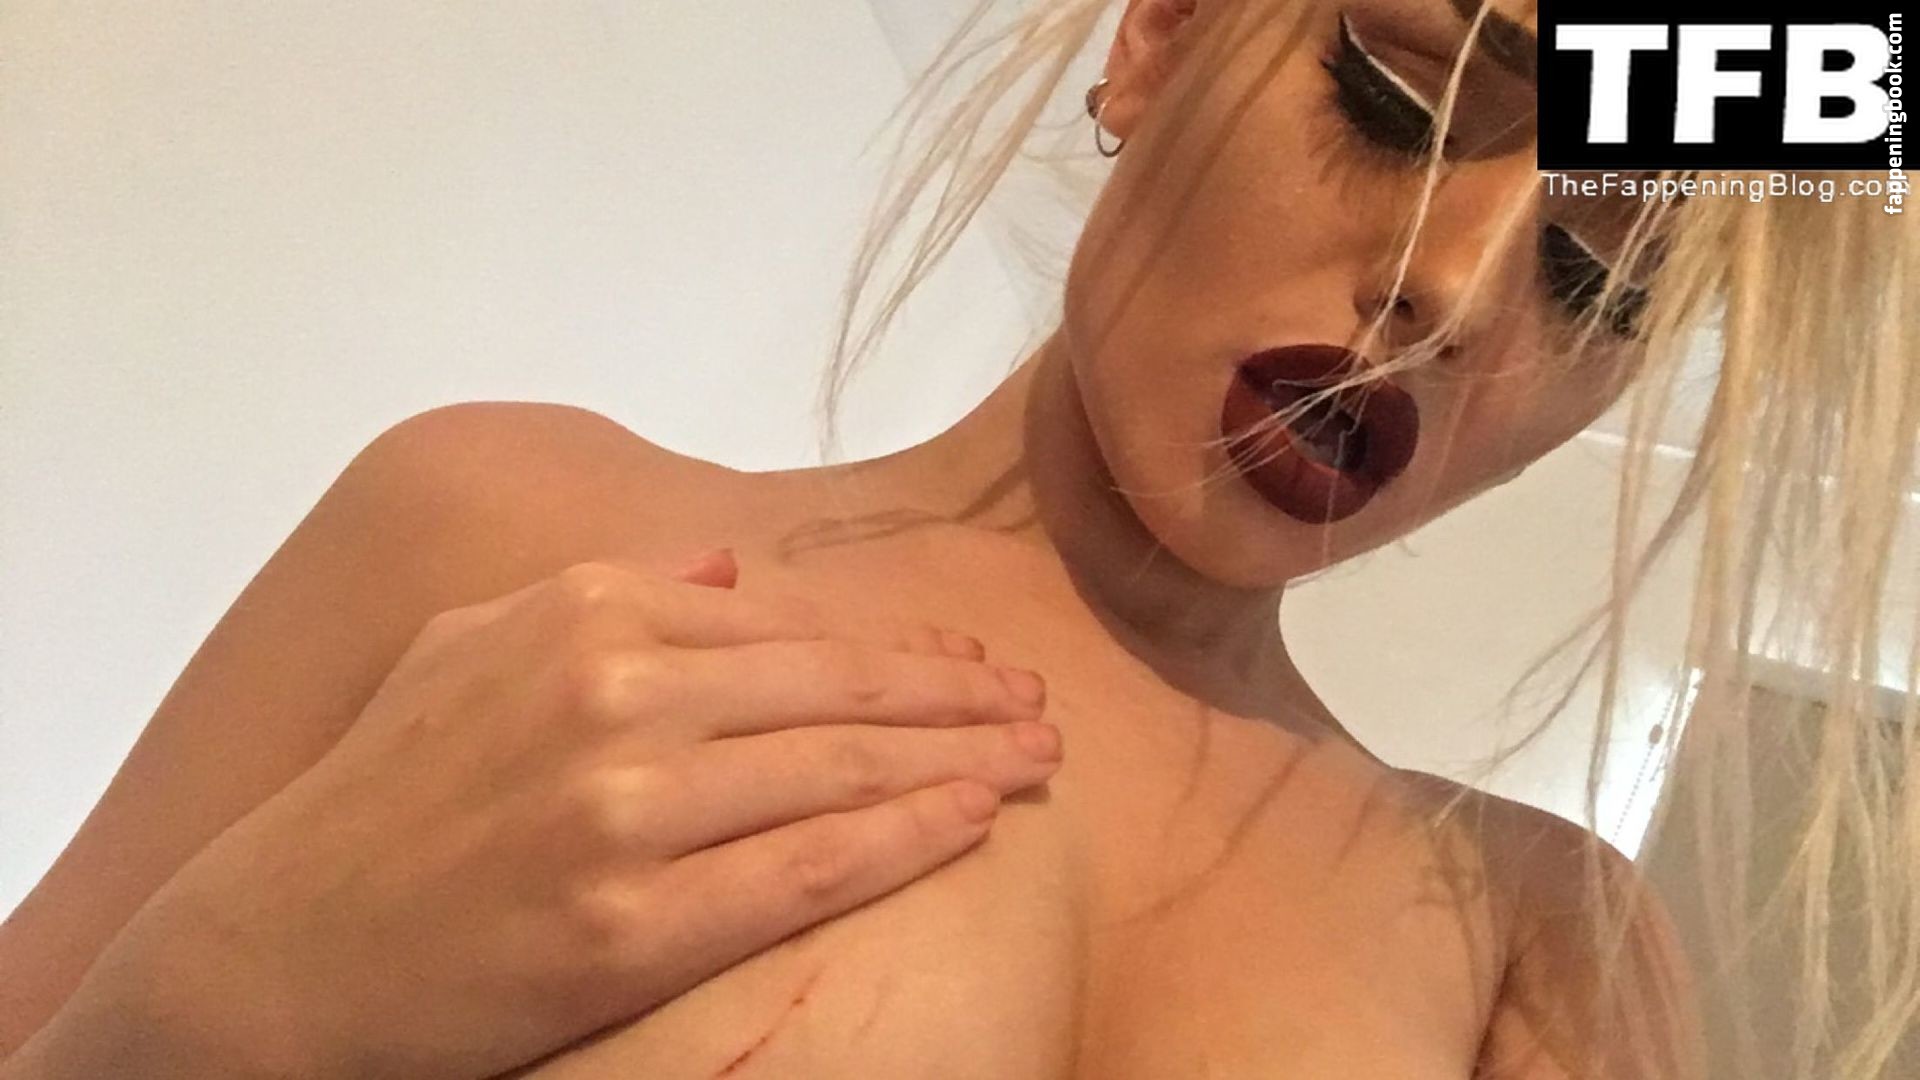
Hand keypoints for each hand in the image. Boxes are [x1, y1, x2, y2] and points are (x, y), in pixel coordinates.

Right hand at [7, 548, 1058, 1079]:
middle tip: (1038, 705)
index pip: (788, 622)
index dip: (898, 646)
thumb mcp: (467, 647)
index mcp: (582, 615)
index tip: (970, 662)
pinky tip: (973, 819)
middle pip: (836, 687)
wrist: (277, 949)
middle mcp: (614, 693)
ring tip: (1033, 758)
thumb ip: (605, 593)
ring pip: (842, 770)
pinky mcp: (633, 924)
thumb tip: (726, 567)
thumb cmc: (377, 795)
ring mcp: (627, 810)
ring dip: (960, 759)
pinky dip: (910, 837)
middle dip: (957, 695)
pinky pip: (812, 867)